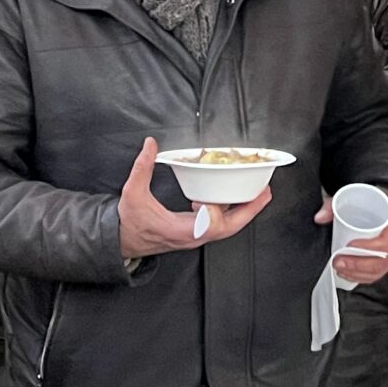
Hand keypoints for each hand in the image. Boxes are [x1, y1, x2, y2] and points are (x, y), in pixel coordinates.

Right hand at [119, 137, 270, 257]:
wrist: (124, 241)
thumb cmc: (129, 223)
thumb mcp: (132, 194)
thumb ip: (141, 168)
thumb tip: (150, 145)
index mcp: (179, 230)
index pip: (209, 227)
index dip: (211, 211)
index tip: (199, 199)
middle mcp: (193, 237)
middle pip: (230, 228)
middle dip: (249, 210)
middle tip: (264, 192)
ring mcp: (196, 237)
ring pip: (228, 228)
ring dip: (245, 211)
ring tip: (258, 193)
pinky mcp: (196, 233)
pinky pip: (221, 225)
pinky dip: (232, 212)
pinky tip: (235, 197)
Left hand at [317, 191, 387, 283]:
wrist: (385, 203)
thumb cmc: (371, 202)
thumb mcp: (354, 197)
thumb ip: (334, 205)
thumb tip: (319, 218)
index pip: (385, 242)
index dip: (367, 248)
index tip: (348, 246)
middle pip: (381, 261)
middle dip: (356, 265)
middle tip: (337, 262)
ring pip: (379, 270)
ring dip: (357, 273)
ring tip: (339, 268)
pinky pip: (378, 274)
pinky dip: (362, 277)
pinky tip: (348, 274)